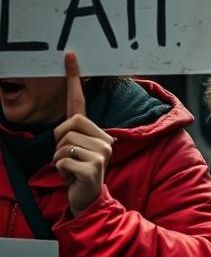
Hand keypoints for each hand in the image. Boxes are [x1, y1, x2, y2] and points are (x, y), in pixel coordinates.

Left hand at [53, 52, 114, 215]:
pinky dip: (61, 171)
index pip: (81, 102)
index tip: (69, 56)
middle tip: (68, 158)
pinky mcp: (94, 167)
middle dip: (59, 144)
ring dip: (59, 160)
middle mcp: (104, 139)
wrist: (88, 200)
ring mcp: (102, 153)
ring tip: (71, 169)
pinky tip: (72, 177)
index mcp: (98, 133)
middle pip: (67, 126)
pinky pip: (63, 160)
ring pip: (63, 145)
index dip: (74, 78)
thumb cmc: (78, 173)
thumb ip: (73, 137)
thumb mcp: (76, 151)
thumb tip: (66, 129)